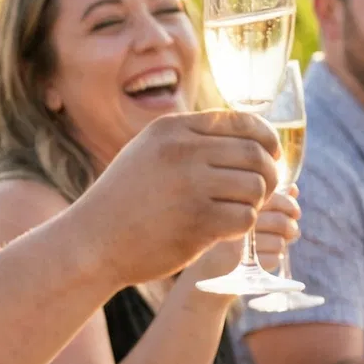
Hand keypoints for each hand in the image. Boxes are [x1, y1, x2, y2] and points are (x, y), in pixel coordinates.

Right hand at [72, 111, 278, 286]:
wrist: (93, 242)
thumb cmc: (125, 200)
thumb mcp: (149, 152)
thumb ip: (190, 140)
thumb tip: (245, 135)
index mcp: (173, 129)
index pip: (242, 121)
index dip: (267, 138)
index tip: (271, 154)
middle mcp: (184, 151)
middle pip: (256, 154)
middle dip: (269, 173)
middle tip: (262, 190)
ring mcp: (191, 186)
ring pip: (256, 187)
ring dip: (256, 202)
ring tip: (238, 210)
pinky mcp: (198, 222)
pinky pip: (246, 217)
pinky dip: (243, 225)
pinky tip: (226, 228)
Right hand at [176, 185, 301, 292]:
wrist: (203, 274)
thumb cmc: (225, 239)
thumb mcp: (240, 212)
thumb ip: (268, 200)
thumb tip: (294, 189)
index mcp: (233, 203)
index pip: (274, 199)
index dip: (289, 204)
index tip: (294, 212)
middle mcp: (234, 222)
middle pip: (280, 221)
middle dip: (290, 227)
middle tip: (291, 231)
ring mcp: (238, 246)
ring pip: (280, 242)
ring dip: (281, 244)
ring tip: (272, 244)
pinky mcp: (243, 266)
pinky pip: (274, 259)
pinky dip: (273, 259)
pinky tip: (262, 258)